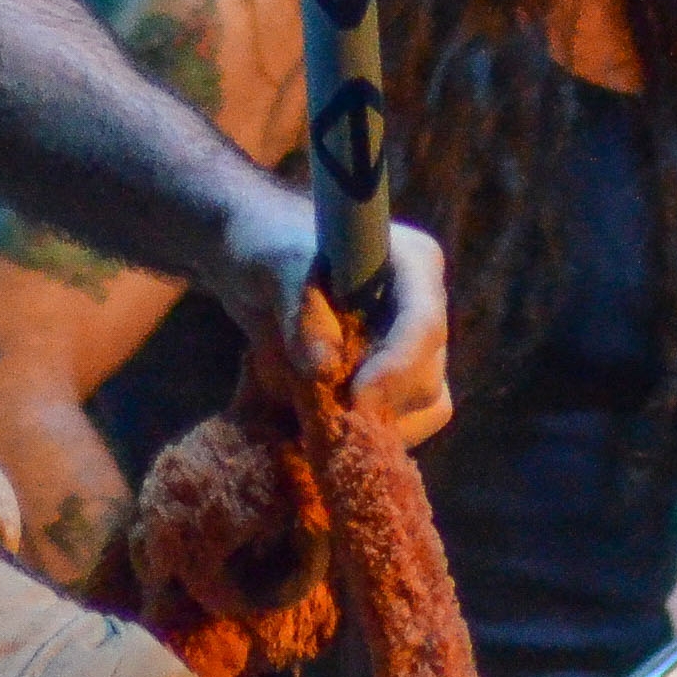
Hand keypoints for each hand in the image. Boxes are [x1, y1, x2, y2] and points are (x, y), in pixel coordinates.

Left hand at [210, 201, 451, 452]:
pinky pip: (390, 428)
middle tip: (317, 417)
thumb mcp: (277, 262)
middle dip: (377, 406)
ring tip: (306, 417)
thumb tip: (324, 368)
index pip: (424, 325)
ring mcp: (408, 354)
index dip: (397, 367)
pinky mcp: (387, 387)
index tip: (356, 397)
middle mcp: (422, 313)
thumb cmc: (268, 241)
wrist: (250, 263)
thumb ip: (300, 308)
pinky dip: (351, 436)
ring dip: (365, 428)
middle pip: (427, 381)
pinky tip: (307, 425)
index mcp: (414, 265)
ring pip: (419, 415)